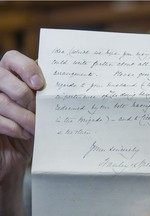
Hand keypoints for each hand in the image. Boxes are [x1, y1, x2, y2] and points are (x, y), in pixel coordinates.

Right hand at [0, 50, 44, 214]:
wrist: (16, 155)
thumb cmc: (32, 127)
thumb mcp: (41, 108)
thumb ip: (45, 92)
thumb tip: (63, 80)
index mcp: (12, 74)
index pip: (13, 58)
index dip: (26, 68)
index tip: (40, 85)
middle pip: (4, 78)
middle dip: (26, 97)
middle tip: (38, 111)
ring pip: (2, 101)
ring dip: (24, 116)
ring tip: (35, 127)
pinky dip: (13, 127)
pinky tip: (24, 134)